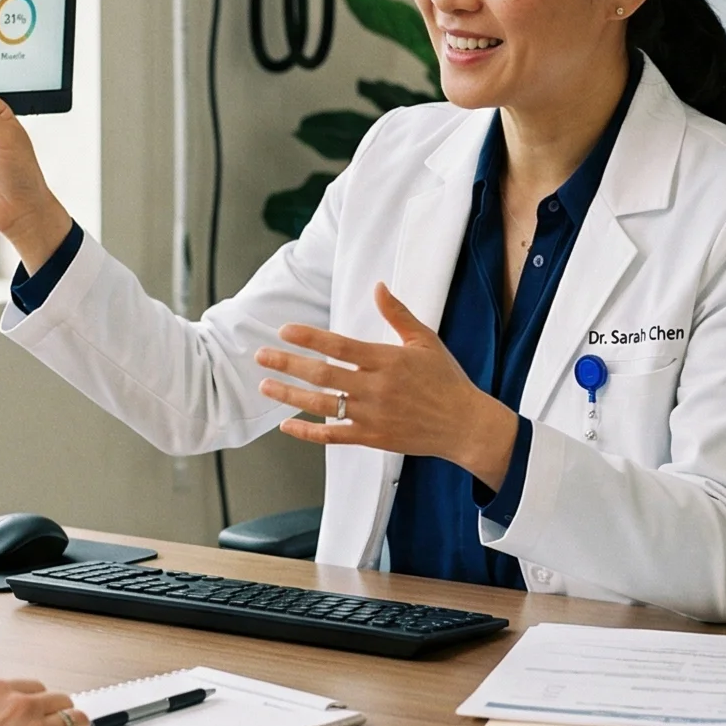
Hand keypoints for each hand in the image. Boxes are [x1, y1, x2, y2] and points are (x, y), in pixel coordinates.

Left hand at [257, 282, 518, 485]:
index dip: (309, 337)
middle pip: (322, 374)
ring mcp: (371, 415)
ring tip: (265, 386)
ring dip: (289, 395)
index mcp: (387, 360)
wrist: (464, 425)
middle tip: (261, 356)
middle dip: (287, 364)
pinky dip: (307, 433)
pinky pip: (333, 436)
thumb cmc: (446, 380)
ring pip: (321, 405)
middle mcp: (375, 388)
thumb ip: (398, 314)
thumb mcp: (425, 341)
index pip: (339, 345)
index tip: (285, 330)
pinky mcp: (372, 438)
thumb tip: (378, 287)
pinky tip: (287, 425)